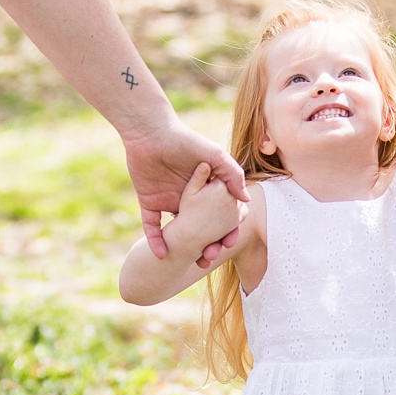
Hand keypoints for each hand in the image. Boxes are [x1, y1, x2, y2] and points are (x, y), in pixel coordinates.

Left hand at [121, 119, 247, 260]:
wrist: (150, 133)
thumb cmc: (185, 140)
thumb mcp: (214, 155)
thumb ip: (232, 175)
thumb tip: (246, 201)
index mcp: (206, 190)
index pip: (219, 215)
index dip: (226, 230)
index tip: (229, 243)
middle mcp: (189, 199)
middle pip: (200, 229)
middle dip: (207, 245)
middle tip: (209, 257)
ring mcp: (169, 202)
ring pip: (178, 232)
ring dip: (184, 249)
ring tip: (191, 261)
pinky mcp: (149, 203)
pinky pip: (152, 227)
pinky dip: (155, 241)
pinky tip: (161, 254)